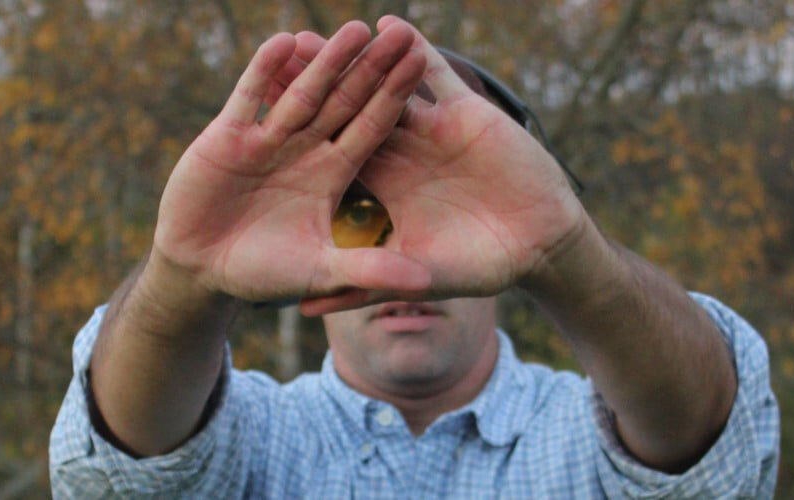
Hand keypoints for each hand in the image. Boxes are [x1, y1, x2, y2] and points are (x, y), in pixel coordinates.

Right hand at [151, 21, 429, 301]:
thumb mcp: (321, 272)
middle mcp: (306, 148)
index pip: (373, 128)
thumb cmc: (264, 272)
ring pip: (302, 92)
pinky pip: (249, 97)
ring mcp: (268, 139)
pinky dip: (263, 72)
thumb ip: (369, 271)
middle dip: (372, 69)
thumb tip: (422, 283)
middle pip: (346, 101)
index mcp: (334, 173)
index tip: (424, 64)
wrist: (201, 269)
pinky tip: (283, 41)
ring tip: (354, 29)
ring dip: (325, 62)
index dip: (397, 97)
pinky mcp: (228, 136)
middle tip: (401, 35)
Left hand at [301, 16, 589, 314]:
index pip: (326, 155)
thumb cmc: (481, 267)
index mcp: (381, 188)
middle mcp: (400, 153)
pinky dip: (415, 50)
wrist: (540, 246)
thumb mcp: (415, 279)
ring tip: (319, 35)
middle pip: (346, 112)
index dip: (294, 139)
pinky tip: (388, 23)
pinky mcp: (465, 113)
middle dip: (314, 88)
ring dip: (355, 61)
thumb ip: (361, 286)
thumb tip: (302, 310)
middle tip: (276, 61)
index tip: (253, 121)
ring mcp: (431, 130)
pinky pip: (436, 75)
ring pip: (383, 87)